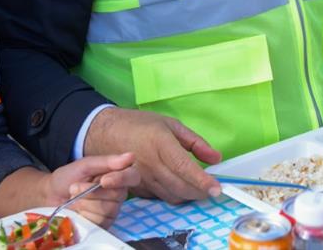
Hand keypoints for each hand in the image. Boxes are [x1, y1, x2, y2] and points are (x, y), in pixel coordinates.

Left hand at [43, 152, 139, 227]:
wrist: (49, 196)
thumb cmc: (67, 178)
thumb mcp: (84, 165)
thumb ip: (106, 162)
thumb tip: (131, 156)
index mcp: (117, 175)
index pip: (132, 176)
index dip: (122, 179)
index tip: (104, 180)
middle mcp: (117, 193)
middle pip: (118, 195)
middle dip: (93, 192)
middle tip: (75, 187)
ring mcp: (111, 210)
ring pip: (108, 209)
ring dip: (86, 202)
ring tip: (74, 198)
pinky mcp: (102, 224)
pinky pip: (100, 221)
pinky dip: (85, 214)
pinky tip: (77, 210)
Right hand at [84, 107, 221, 202]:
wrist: (105, 133)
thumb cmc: (139, 125)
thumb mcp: (171, 124)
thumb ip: (196, 142)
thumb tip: (216, 158)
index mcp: (160, 143)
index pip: (184, 168)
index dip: (203, 181)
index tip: (217, 189)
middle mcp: (151, 164)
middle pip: (181, 187)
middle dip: (200, 192)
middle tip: (212, 189)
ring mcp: (142, 179)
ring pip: (172, 196)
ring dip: (189, 195)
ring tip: (199, 188)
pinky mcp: (137, 189)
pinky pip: (161, 197)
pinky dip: (174, 195)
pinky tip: (179, 186)